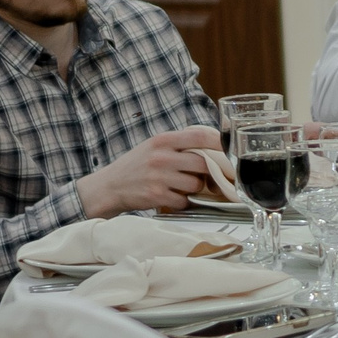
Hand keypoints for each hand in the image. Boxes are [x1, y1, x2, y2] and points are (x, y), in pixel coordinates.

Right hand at [78, 125, 221, 216]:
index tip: (228, 149)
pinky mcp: (156, 196)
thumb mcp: (153, 146)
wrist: (109, 187)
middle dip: (206, 173)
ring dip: (194, 189)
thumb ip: (178, 144)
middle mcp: (161, 156)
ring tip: (181, 187)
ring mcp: (159, 177)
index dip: (219, 142)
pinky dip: (182, 202)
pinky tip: (171, 197)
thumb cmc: (135, 166)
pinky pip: (184, 201)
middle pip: (202, 164)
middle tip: (203, 177)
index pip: (199, 135)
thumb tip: (213, 144)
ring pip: (196, 184)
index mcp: (162, 140)